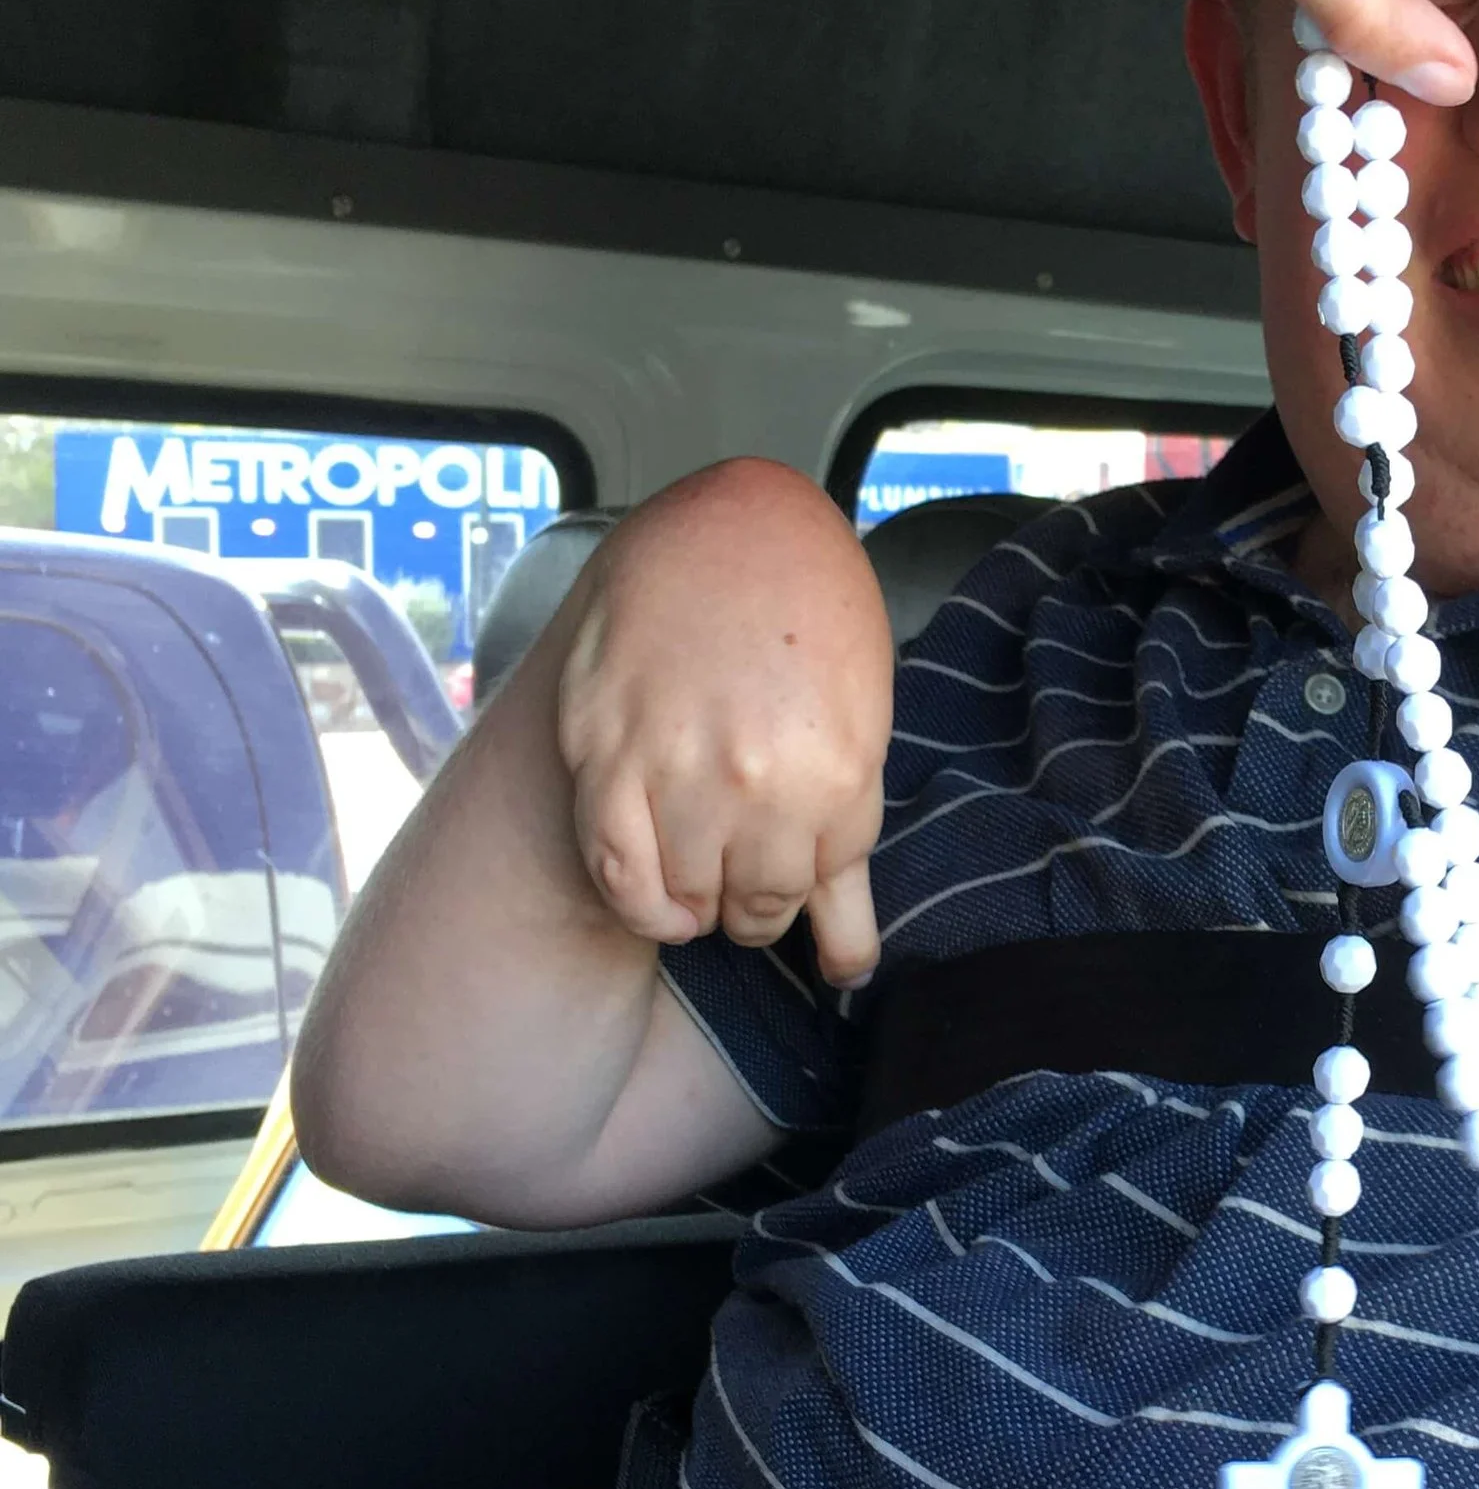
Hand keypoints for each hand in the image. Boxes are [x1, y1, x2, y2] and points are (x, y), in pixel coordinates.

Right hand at [553, 460, 891, 982]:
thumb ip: (847, 830)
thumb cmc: (812, 615)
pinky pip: (617, 871)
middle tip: (747, 887)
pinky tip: (657, 904)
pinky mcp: (606, 752)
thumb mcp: (862, 721)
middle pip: (757, 904)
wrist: (733, 528)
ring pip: (688, 897)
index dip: (810, 911)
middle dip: (756, 908)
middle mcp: (758, 786)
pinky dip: (640, 906)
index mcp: (837, 779)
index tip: (798, 907)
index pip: (824, 895)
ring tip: (701, 879)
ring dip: (698, 905)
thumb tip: (850, 960)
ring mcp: (676, 771)